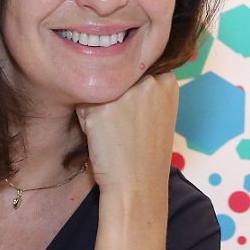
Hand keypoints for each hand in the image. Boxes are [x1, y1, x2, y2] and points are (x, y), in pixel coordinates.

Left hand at [76, 72, 178, 194]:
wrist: (138, 184)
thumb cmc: (146, 152)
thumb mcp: (159, 110)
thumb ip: (146, 87)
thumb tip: (116, 65)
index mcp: (166, 79)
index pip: (134, 70)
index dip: (130, 93)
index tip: (137, 116)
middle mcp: (148, 81)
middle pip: (115, 78)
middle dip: (113, 97)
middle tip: (126, 127)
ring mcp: (124, 93)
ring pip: (97, 89)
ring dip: (98, 108)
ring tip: (114, 133)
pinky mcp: (100, 108)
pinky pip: (83, 105)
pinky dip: (87, 122)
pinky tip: (102, 138)